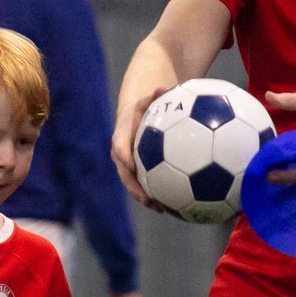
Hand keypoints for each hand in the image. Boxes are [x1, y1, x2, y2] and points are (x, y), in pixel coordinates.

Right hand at [110, 83, 179, 213]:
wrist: (135, 117)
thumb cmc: (144, 107)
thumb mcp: (147, 99)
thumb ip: (154, 95)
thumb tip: (164, 87)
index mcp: (121, 137)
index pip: (119, 148)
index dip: (124, 157)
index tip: (132, 165)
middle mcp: (121, 155)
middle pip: (125, 174)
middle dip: (135, 188)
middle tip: (148, 198)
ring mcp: (129, 166)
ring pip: (135, 185)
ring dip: (147, 198)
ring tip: (163, 209)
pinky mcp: (139, 173)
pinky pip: (147, 185)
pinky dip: (159, 195)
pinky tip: (176, 205)